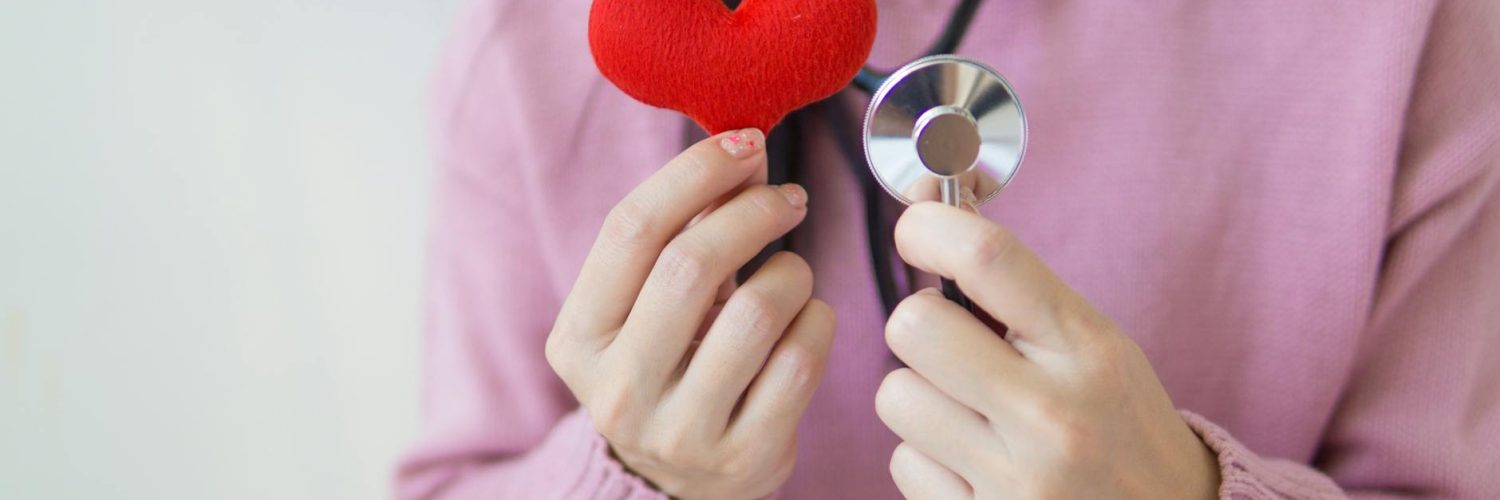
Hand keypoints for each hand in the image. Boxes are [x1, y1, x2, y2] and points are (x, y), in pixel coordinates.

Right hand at [545, 129, 835, 499]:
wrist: (678, 482)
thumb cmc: (669, 365)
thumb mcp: (649, 305)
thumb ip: (684, 232)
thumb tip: (745, 153)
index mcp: (578, 339)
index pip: (630, 230)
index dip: (695, 173)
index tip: (745, 143)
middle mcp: (617, 389)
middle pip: (690, 265)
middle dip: (753, 212)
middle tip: (788, 197)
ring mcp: (680, 432)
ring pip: (756, 311)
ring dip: (791, 270)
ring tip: (792, 270)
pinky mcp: (744, 458)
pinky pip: (802, 362)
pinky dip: (818, 321)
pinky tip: (809, 318)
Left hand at [876, 202, 1219, 498]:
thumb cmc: (1121, 425)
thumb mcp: (1098, 347)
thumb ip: (1021, 293)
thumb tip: (934, 218)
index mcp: (1089, 352)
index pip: (988, 258)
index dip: (929, 228)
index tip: (916, 231)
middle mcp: (1051, 415)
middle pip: (913, 327)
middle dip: (921, 327)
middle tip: (954, 347)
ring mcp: (1014, 478)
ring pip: (895, 395)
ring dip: (921, 399)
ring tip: (973, 415)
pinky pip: (902, 462)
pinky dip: (928, 459)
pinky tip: (976, 463)